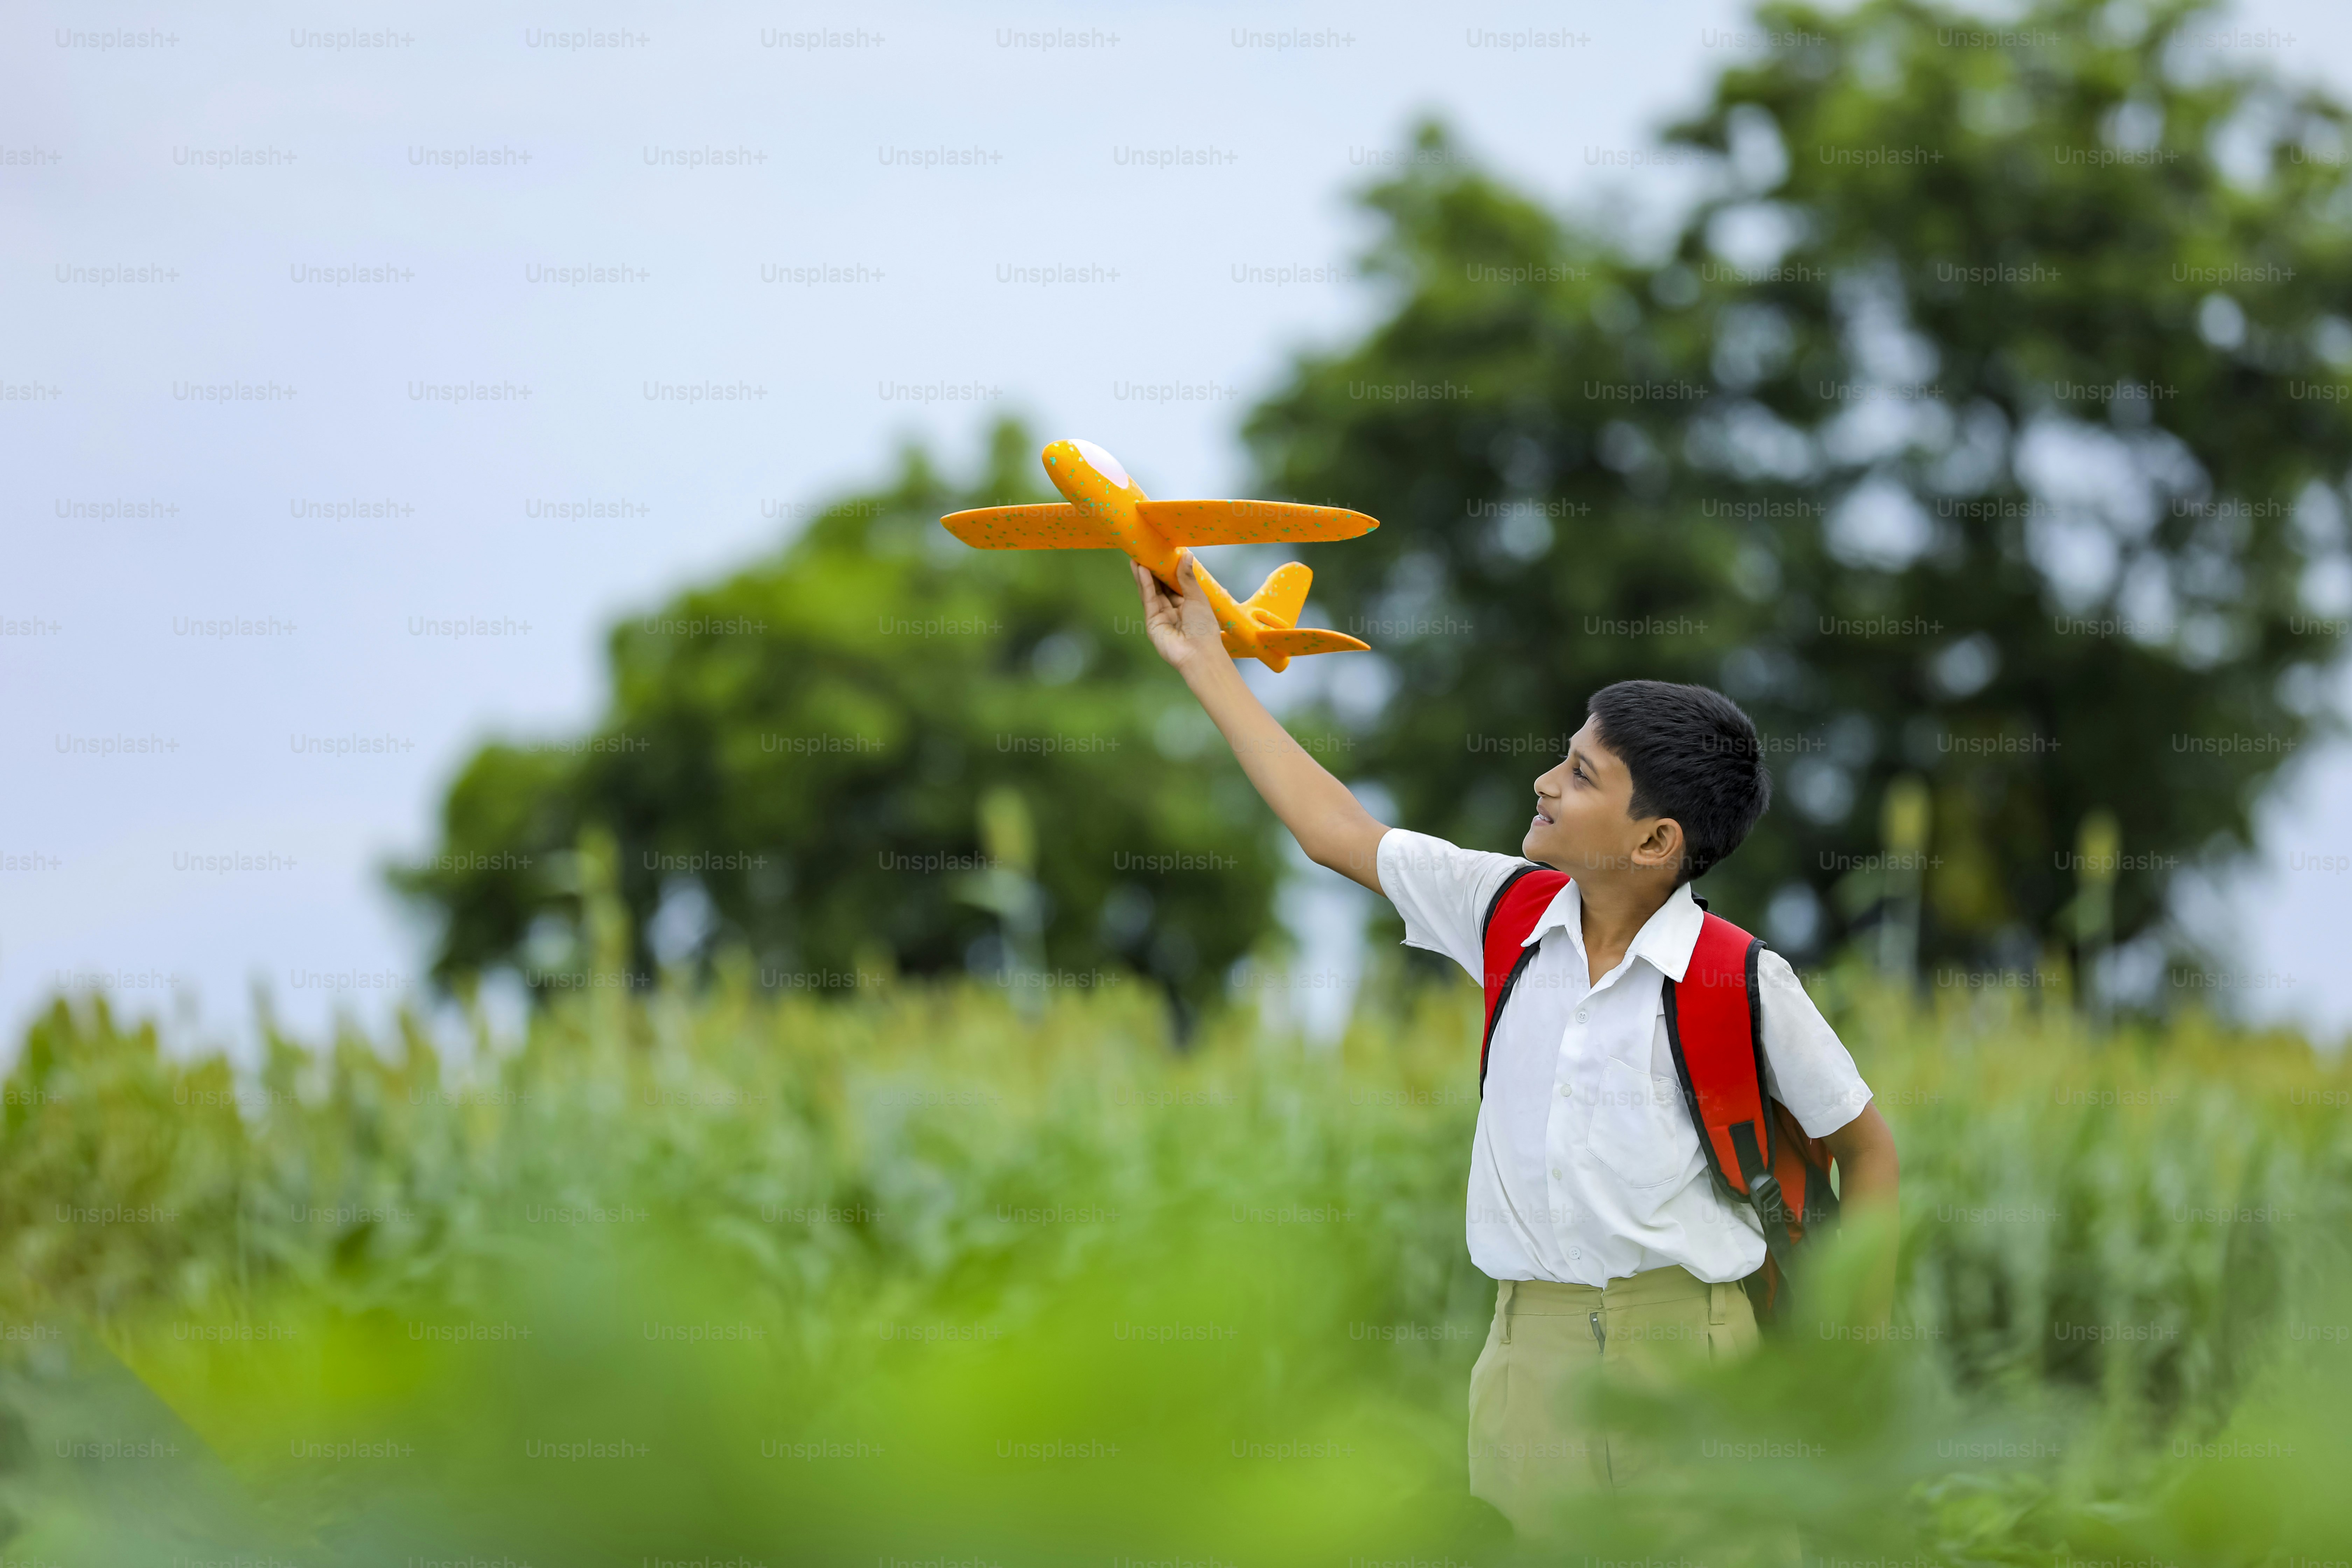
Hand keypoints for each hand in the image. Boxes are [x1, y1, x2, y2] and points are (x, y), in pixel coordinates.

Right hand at [1132, 552, 1226, 674]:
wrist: (1199, 653)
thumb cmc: (1204, 627)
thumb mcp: (1197, 597)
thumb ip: (1187, 577)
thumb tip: (1186, 554)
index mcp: (1188, 604)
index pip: (1175, 583)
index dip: (1168, 569)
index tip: (1162, 552)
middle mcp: (1174, 610)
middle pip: (1160, 586)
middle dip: (1152, 570)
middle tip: (1145, 551)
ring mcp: (1162, 616)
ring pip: (1151, 592)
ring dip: (1144, 575)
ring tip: (1137, 557)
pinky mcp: (1152, 622)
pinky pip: (1148, 600)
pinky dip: (1145, 585)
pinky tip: (1141, 571)